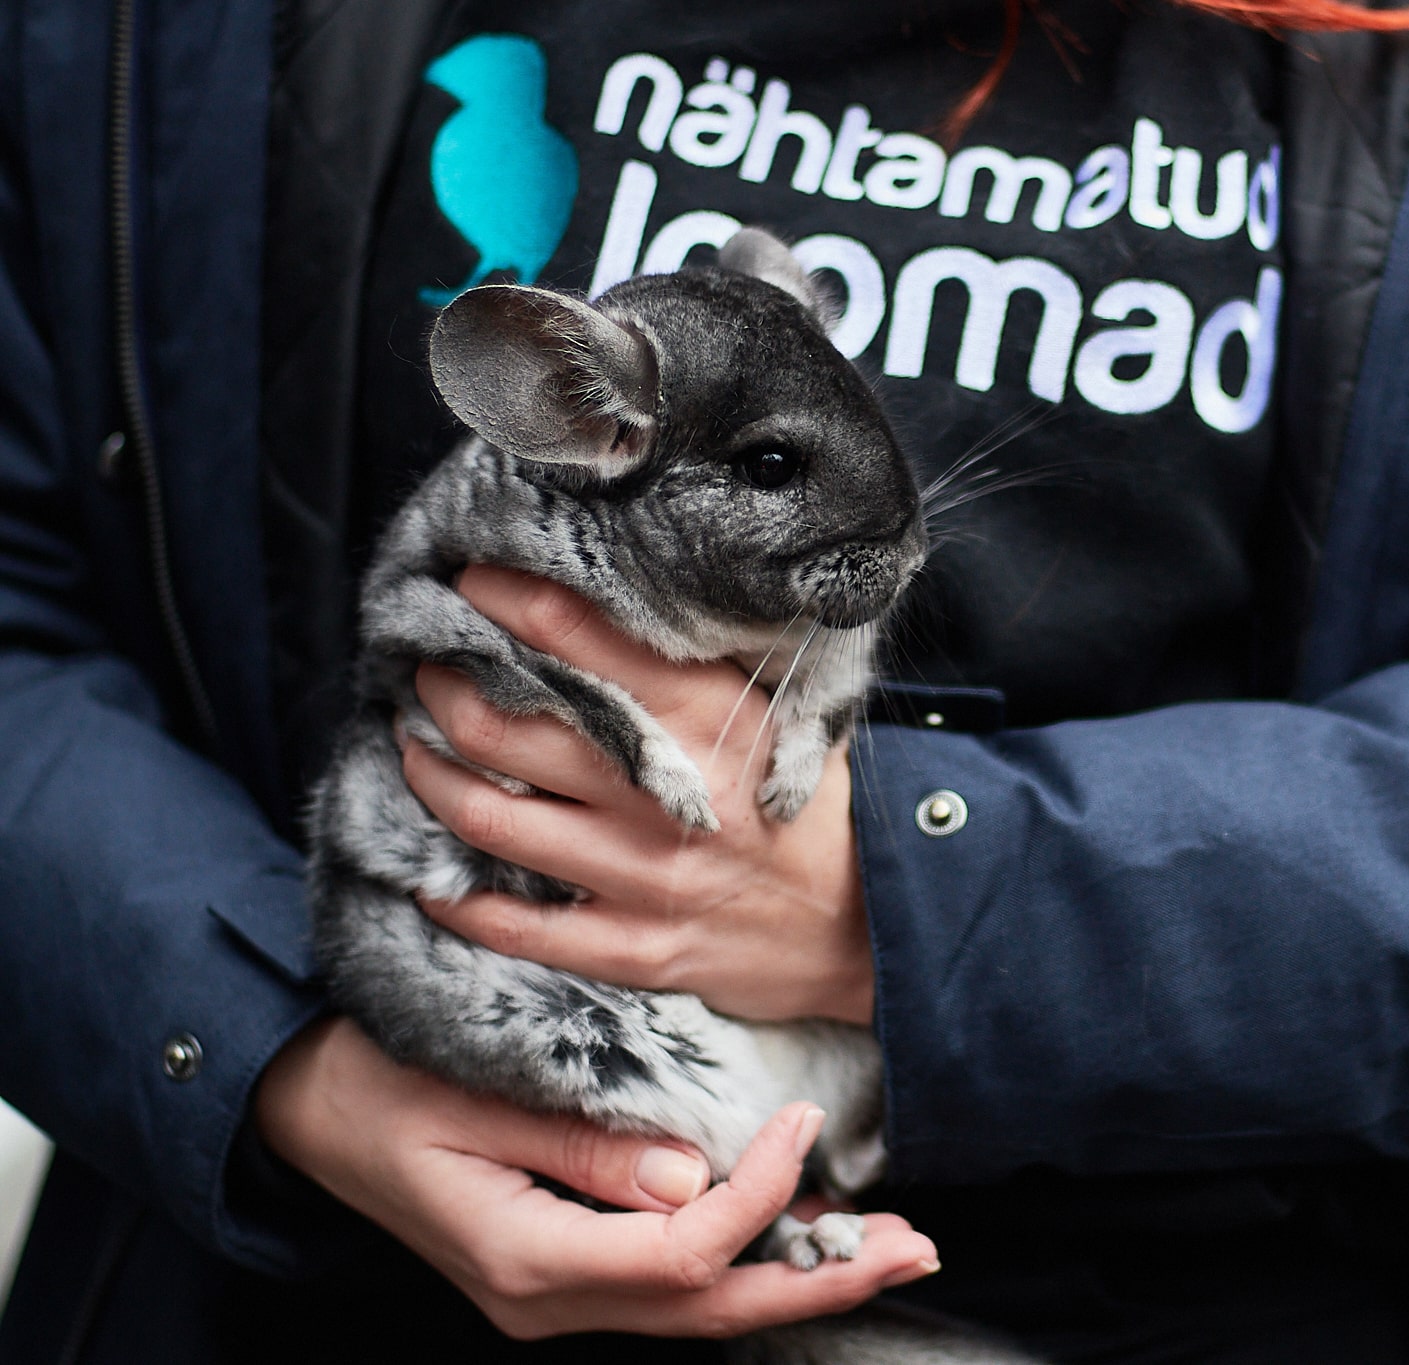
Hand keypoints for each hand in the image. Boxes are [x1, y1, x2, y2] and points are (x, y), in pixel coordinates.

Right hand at [255, 1018, 937, 1338]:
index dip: (757, 1196)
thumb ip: (578, 1139)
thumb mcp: (466, 1095)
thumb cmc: (375, 1084)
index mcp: (525, 1256)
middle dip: (822, 1278)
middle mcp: (549, 1298)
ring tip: (890, 1248)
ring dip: (801, 1277)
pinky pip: (676, 1287)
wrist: (304, 1111)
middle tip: (917, 1245)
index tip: (801, 1118)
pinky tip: (807, 1238)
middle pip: (712, 1309)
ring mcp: (558, 1296)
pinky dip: (751, 1263)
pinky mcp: (568, 1272)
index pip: (679, 1254)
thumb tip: (691, 1177)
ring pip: (702, 1310)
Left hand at [403, 564, 872, 1023]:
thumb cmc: (809, 808)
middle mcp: (668, 795)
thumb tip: (601, 605)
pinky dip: (456, 900)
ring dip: (431, 774)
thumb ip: (698, 668)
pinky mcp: (635, 949)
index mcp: (710, 720)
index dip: (505, 598)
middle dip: (446, 685)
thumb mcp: (776, 716)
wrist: (869, 928)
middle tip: (427, 663)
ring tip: (416, 745)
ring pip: (492, 819)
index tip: (467, 578)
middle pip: (511, 725)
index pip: (583, 639)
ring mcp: (647, 877)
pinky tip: (430, 877)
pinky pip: (517, 927)